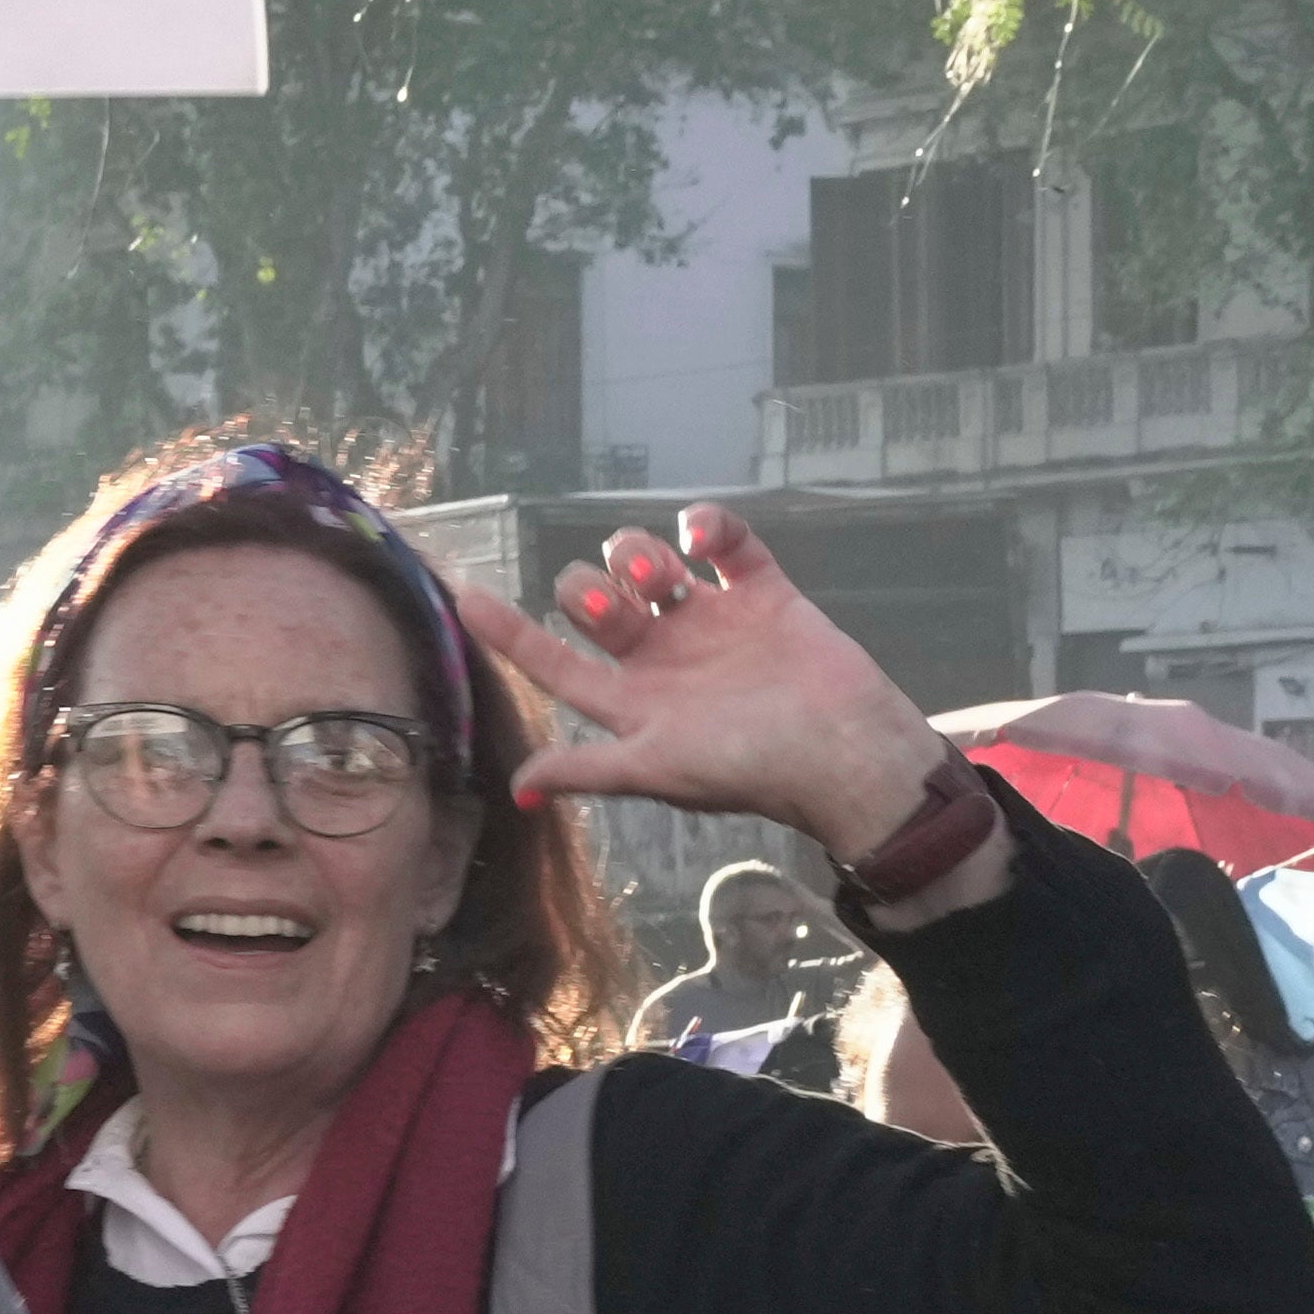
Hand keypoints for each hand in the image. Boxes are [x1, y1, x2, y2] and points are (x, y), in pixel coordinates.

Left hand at [464, 510, 948, 875]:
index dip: (513, 633)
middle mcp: (666, 658)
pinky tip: (705, 538)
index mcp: (636, 702)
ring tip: (662, 574)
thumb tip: (518, 786)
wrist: (846, 748)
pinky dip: (710, 527)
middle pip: (596, 602)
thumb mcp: (659, 768)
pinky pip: (726, 542)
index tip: (467, 595)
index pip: (558, 664)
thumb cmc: (751, 765)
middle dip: (590, 592)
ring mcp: (713, 622)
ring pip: (650, 564)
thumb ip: (591, 769)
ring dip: (638, 555)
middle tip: (619, 607)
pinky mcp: (763, 594)